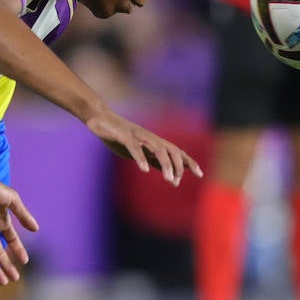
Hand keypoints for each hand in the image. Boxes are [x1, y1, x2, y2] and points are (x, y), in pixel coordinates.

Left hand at [0, 164, 39, 284]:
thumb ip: (23, 215)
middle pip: (0, 253)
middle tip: (14, 279)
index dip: (18, 251)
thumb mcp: (12, 200)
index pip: (12, 241)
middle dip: (7, 266)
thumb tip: (37, 230)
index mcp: (2, 223)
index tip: (25, 261)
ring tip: (4, 281)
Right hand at [85, 110, 203, 185]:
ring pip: (157, 149)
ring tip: (169, 180)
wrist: (100, 118)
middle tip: (177, 182)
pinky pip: (135, 147)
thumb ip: (152, 160)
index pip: (177, 152)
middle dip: (179, 165)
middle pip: (172, 150)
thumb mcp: (138, 152)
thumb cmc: (118, 137)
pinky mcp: (124, 136)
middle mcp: (150, 138)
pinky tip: (145, 170)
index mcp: (154, 142)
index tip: (200, 174)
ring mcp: (138, 136)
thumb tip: (168, 173)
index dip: (189, 162)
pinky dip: (141, 158)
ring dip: (165, 164)